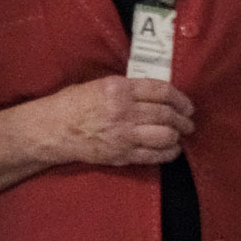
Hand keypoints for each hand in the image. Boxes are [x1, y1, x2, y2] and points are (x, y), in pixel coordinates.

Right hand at [46, 77, 193, 166]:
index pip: (161, 91)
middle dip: (183, 119)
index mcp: (119, 89)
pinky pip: (154, 155)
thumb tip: (157, 94)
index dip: (180, 98)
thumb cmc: (73, 104)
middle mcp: (124, 111)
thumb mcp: (100, 85)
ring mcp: (124, 134)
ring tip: (181, 134)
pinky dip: (169, 153)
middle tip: (188, 122)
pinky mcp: (122, 154)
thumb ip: (128, 89)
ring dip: (178, 135)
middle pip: (167, 114)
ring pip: (166, 135)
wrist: (52, 130)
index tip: (186, 104)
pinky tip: (172, 149)